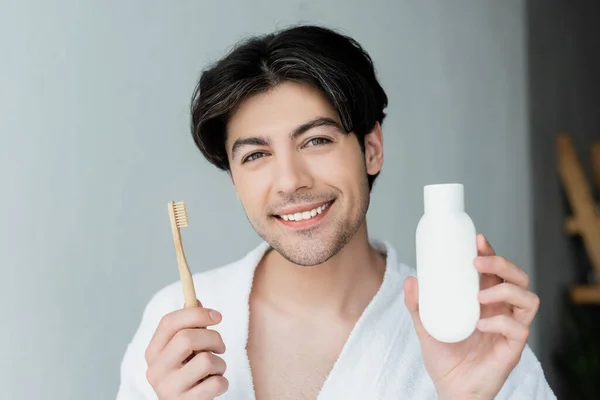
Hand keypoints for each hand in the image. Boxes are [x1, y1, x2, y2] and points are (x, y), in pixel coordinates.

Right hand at [145, 300, 228, 398]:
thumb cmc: (187, 375)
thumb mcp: (183, 351)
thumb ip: (188, 327)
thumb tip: (194, 300)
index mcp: (153, 352)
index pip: (168, 322)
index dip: (196, 314)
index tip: (217, 316)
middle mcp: (155, 370)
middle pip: (186, 338)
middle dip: (213, 338)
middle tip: (220, 347)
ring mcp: (168, 389)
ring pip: (206, 361)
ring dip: (220, 363)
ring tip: (214, 371)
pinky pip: (216, 383)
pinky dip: (223, 382)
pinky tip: (214, 386)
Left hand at [404, 233, 539, 399]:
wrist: (450, 388)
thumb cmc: (444, 356)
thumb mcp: (425, 325)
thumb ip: (417, 304)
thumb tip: (411, 279)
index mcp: (485, 299)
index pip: (496, 270)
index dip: (491, 252)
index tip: (477, 240)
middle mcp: (502, 309)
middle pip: (518, 277)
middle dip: (502, 263)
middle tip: (477, 263)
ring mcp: (510, 328)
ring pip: (528, 298)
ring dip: (505, 290)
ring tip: (479, 296)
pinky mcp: (513, 347)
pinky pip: (519, 328)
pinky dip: (500, 322)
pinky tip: (480, 324)